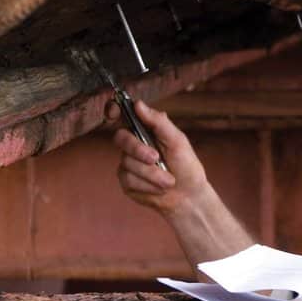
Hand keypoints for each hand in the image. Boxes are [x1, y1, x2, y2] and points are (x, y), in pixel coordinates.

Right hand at [106, 99, 210, 215]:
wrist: (188, 196)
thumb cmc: (186, 165)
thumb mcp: (177, 141)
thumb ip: (158, 122)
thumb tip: (138, 104)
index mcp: (146, 130)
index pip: (124, 115)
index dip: (114, 110)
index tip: (114, 113)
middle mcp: (133, 144)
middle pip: (121, 138)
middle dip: (138, 149)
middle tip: (156, 158)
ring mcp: (128, 163)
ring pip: (127, 163)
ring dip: (151, 173)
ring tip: (168, 181)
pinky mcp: (126, 182)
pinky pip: (128, 179)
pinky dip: (147, 185)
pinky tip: (159, 189)